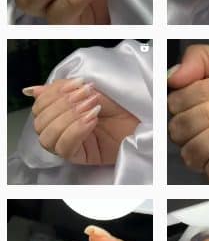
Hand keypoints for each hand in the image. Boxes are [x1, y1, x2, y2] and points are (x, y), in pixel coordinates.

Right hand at [23, 78, 139, 164]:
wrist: (143, 120)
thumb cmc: (121, 106)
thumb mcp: (92, 90)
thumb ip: (64, 89)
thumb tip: (34, 90)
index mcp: (61, 112)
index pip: (40, 106)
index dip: (54, 93)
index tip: (79, 83)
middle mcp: (61, 129)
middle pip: (40, 122)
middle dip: (63, 105)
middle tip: (87, 96)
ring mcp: (70, 144)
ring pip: (47, 137)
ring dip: (68, 118)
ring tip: (91, 108)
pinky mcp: (80, 157)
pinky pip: (64, 148)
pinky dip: (76, 130)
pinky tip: (91, 120)